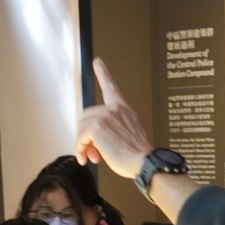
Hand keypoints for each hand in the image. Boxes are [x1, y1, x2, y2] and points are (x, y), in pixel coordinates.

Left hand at [74, 58, 154, 179]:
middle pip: (87, 117)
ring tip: (91, 157)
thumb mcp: (128, 137)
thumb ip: (111, 133)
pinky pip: (80, 137)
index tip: (97, 62)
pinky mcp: (97, 126)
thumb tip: (92, 145)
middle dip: (87, 136)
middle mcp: (115, 109)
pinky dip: (80, 149)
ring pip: (81, 128)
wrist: (144, 162)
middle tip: (93, 153)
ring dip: (83, 145)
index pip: (112, 88)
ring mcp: (106, 115)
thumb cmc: (137, 156)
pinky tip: (86, 158)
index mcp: (124, 110)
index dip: (103, 73)